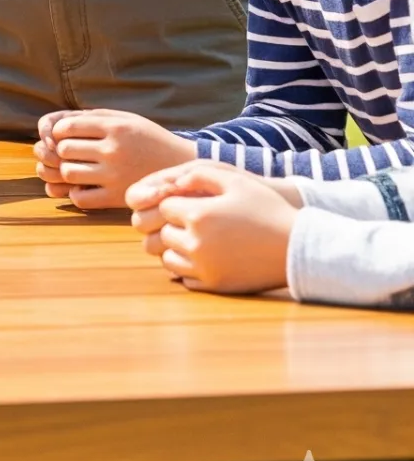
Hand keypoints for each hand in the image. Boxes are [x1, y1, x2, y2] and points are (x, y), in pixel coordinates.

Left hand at [36, 109, 196, 210]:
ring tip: (79, 168)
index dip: (58, 131)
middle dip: (61, 150)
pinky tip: (87, 186)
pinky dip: (77, 193)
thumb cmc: (146, 138)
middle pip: (63, 150)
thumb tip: (53, 125)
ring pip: (68, 173)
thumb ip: (91, 117)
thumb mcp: (124, 118)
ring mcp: (115, 175)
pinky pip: (80, 198)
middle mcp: (113, 150)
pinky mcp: (118, 197)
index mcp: (114, 127)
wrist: (181, 166)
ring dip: (67, 171)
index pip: (66, 127)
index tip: (66, 135)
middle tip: (72, 153)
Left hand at [126, 161, 302, 294]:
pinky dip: (188, 268)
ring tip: (195, 239)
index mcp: (198, 215)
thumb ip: (199, 175)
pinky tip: (205, 257)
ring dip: (175, 247)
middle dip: (172, 225)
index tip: (191, 203)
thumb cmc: (268, 210)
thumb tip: (173, 183)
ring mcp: (204, 268)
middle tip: (192, 222)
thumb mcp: (235, 182)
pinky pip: (184, 277)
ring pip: (167, 257)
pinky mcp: (215, 285)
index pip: (164, 207)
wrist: (299, 248)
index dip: (175, 203)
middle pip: (162, 232)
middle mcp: (196, 243)